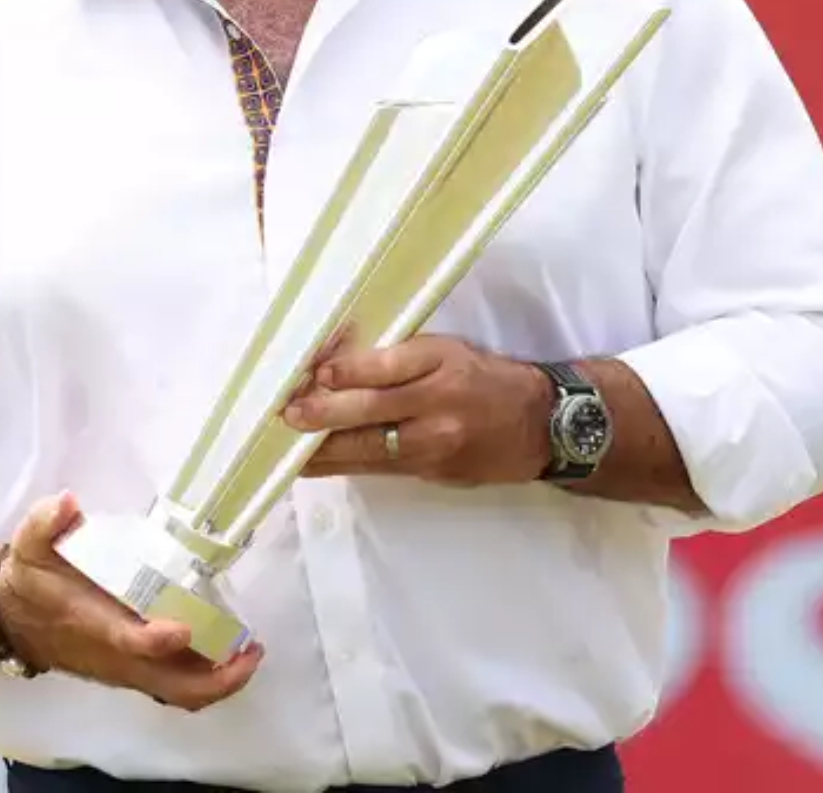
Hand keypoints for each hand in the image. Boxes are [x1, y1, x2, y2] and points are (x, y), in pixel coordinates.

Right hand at [0, 491, 265, 711]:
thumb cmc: (30, 581)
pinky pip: (175, 686)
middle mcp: (115, 657)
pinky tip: (228, 648)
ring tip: (251, 650)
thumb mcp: (28, 545)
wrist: (14, 623)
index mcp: (92, 625)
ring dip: (219, 680)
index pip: (129, 643)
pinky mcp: (134, 672)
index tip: (185, 626)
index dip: (157, 642)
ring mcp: (128, 670)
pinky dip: (206, 675)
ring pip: (178, 693)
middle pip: (171, 687)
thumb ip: (45, 522)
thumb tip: (66, 503)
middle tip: (251, 650)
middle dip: (216, 679)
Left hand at [282, 335, 552, 485]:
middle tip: (287, 415)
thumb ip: (396, 357)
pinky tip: (312, 464)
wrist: (537, 426)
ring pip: (367, 448)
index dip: (344, 371)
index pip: (385, 366)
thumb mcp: (446, 352)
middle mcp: (438, 403)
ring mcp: (434, 443)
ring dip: (321, 448)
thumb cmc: (483, 378)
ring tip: (284, 445)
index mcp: (442, 362)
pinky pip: (377, 468)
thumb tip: (333, 366)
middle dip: (322, 414)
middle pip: (370, 410)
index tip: (311, 373)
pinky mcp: (429, 471)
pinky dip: (342, 465)